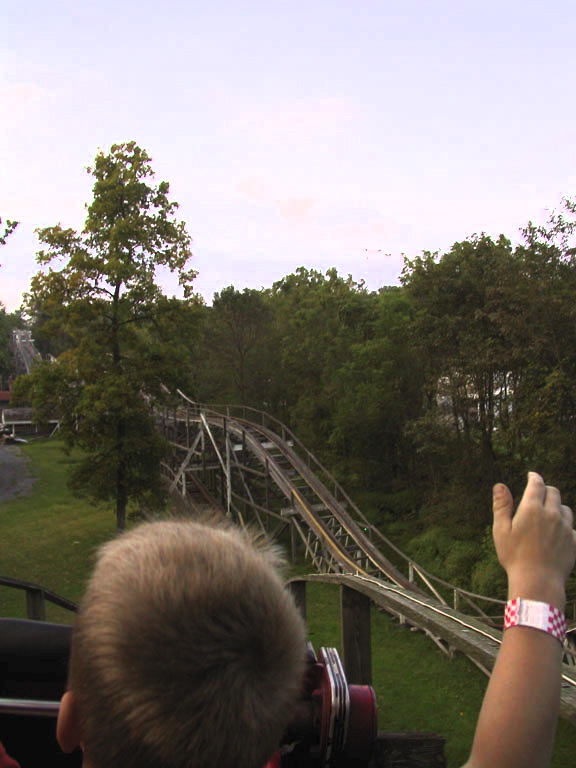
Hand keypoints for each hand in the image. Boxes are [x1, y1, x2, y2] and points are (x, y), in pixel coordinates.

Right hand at [493, 472, 575, 609]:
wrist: (538, 581)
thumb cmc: (514, 556)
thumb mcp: (501, 530)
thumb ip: (502, 506)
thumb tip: (500, 485)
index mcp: (531, 509)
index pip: (536, 484)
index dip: (534, 477)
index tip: (531, 475)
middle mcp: (551, 514)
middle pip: (553, 492)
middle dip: (545, 490)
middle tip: (538, 493)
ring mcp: (565, 527)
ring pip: (564, 508)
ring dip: (556, 506)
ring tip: (548, 513)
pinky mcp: (573, 541)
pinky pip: (571, 526)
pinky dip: (564, 525)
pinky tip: (557, 532)